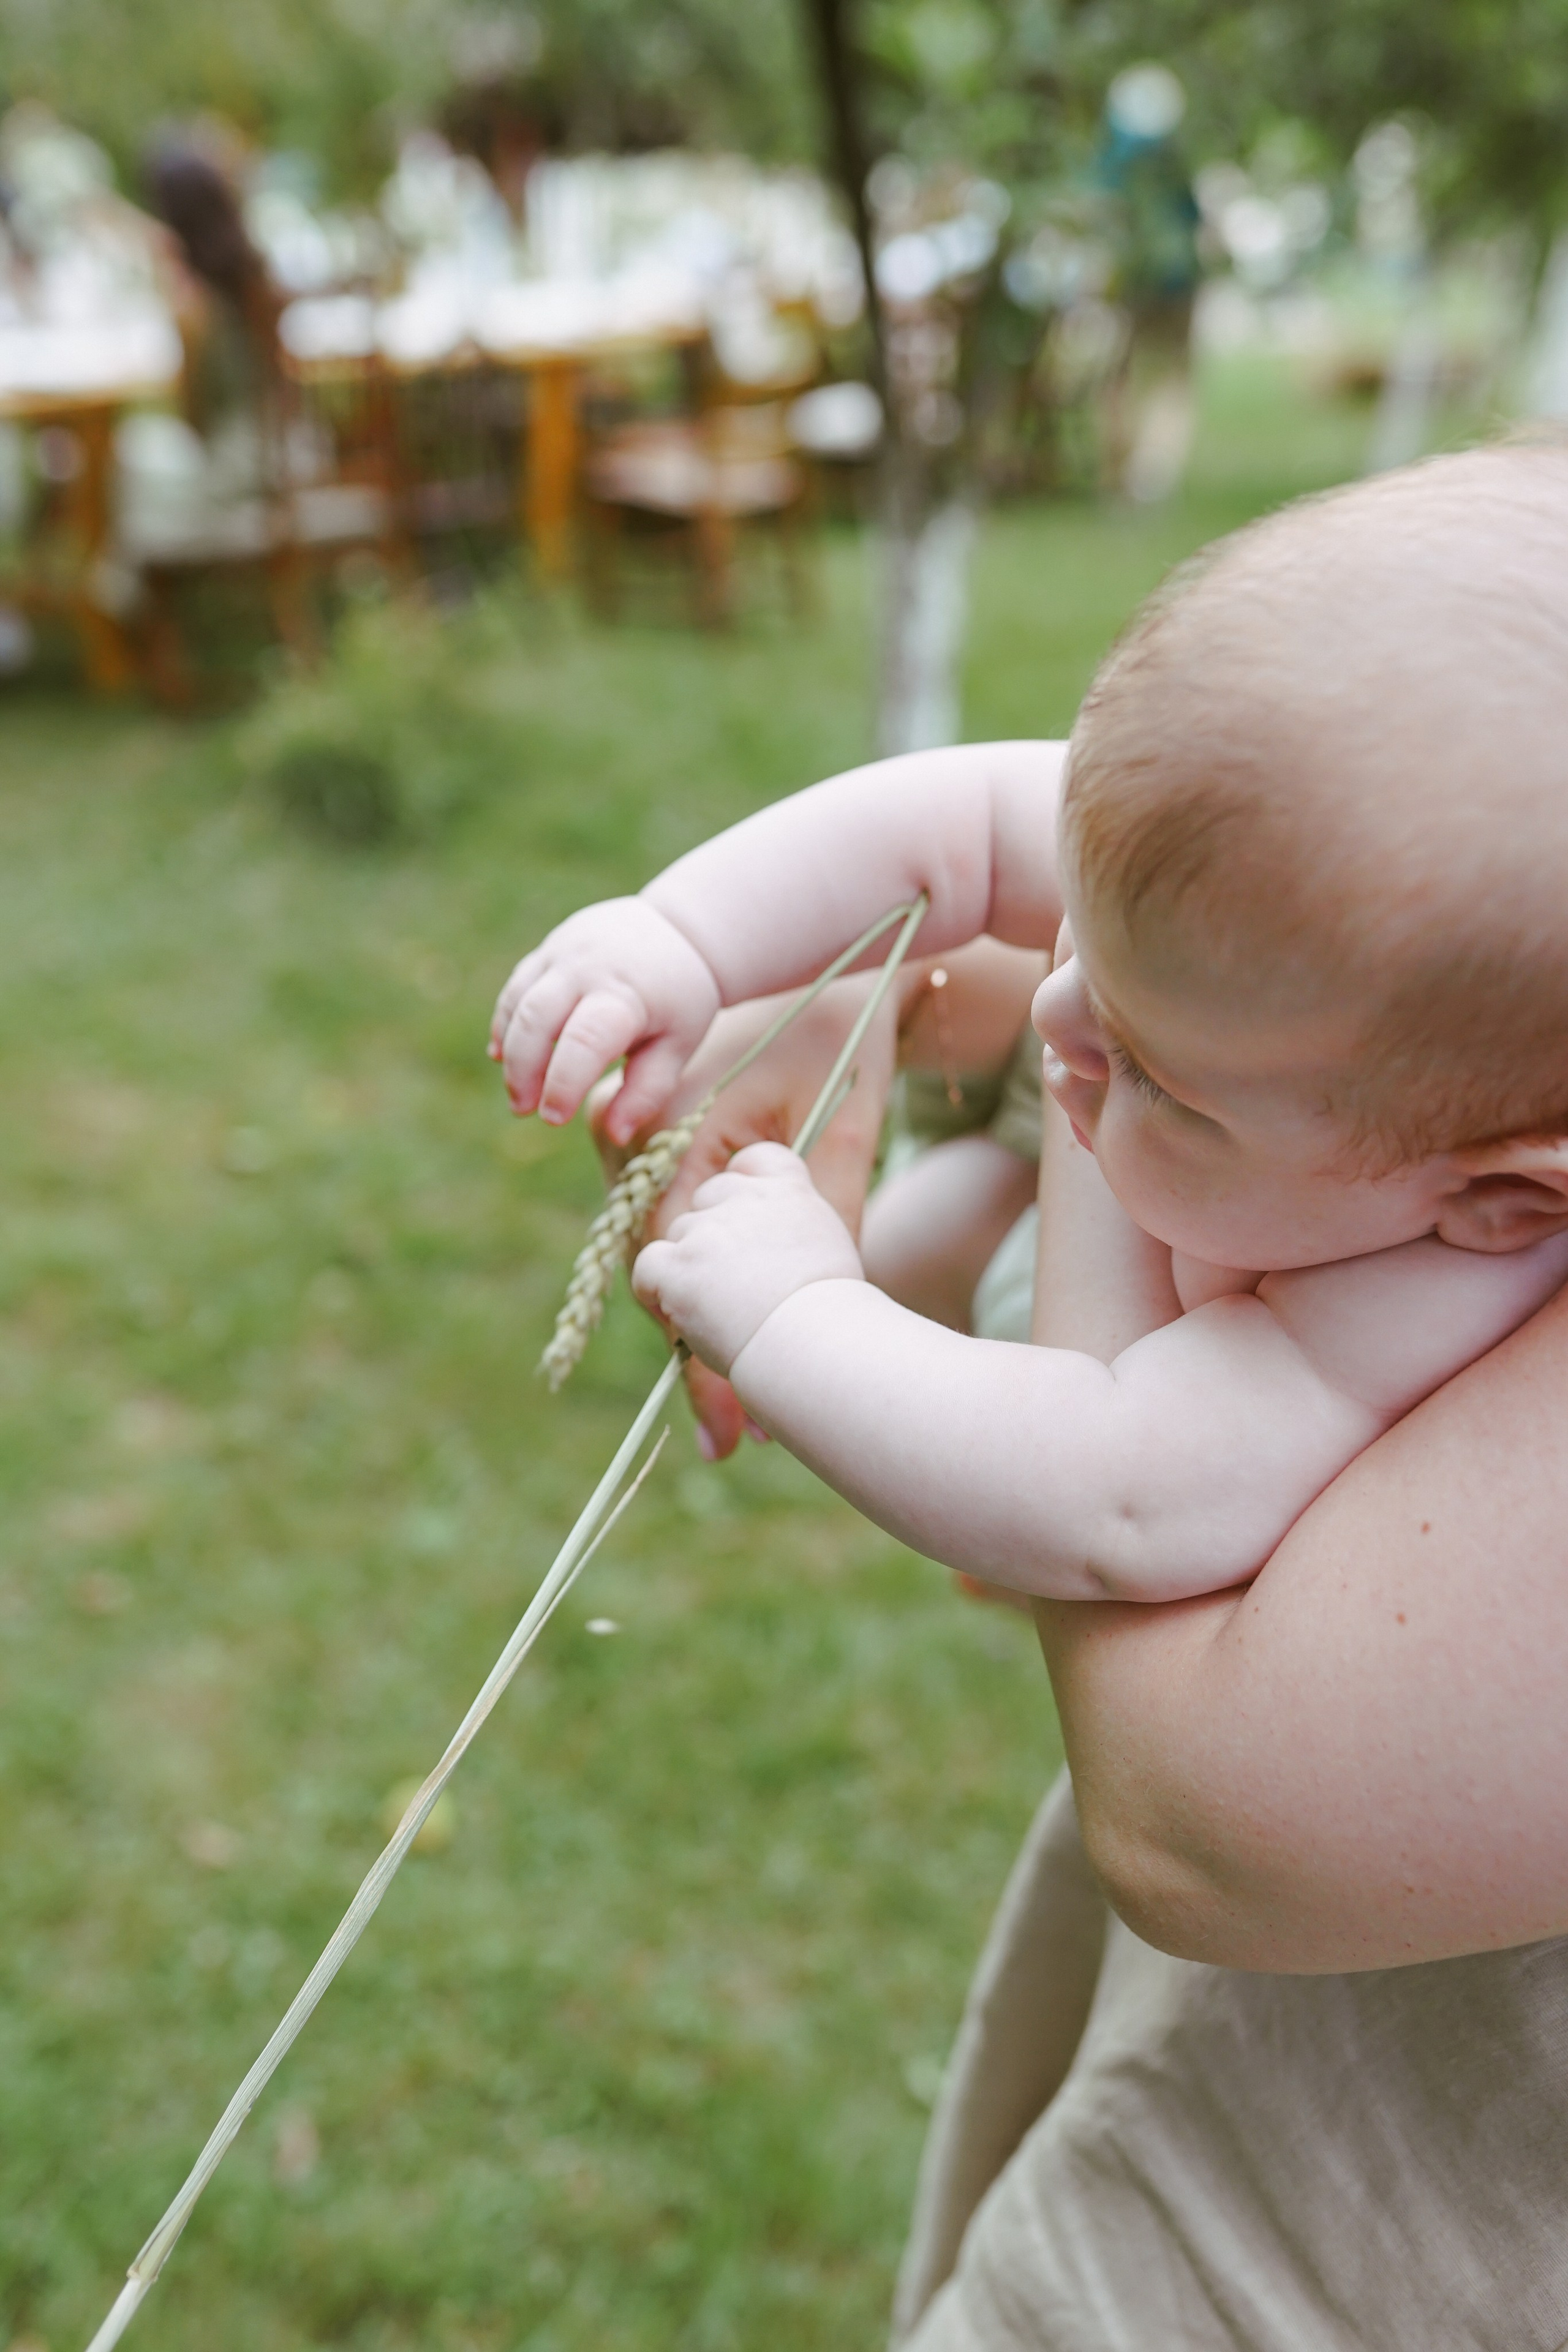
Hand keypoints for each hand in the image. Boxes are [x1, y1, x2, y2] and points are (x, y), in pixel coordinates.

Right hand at [489, 898, 721, 1142]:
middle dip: (523, 1071)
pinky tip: (504, 1055)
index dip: (563, 1082)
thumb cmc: (680, 998)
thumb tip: (617, 1135)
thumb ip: (647, 1090)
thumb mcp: (678, 1045)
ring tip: (517, 1093)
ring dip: (509, 1050)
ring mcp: (563, 953)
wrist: (677, 929)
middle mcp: (588, 968)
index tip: (553, 1118)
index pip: (584, 1040)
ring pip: (518, 1003)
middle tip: (523, 1109)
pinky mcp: (547, 950)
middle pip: (537, 1020)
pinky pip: (516, 989)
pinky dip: (505, 1023)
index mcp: (626, 995)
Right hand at [589, 979, 897, 1454]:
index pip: (678, 1274)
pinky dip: (699, 1283)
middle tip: (733, 1440)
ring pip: (659, 1261)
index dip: (706, 1360)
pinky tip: (726, 1339)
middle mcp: (631, 1141)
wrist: (819, 968)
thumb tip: (822, 1316)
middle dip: (700, 1361)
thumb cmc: (835, 1041)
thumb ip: (824, 1216)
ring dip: (697, 1328)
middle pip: (658, 1279)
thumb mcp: (841, 1132)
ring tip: (733, 1415)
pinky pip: (667, 1229)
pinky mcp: (649, 1147)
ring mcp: (632, 1144)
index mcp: (669, 1134)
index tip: (733, 1432)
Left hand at [633, 1146, 863, 1376]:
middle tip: (733, 1279)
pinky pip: (648, 1267)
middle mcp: (743, 1199)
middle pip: (708, 1198)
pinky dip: (656, 1289)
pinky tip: (680, 1312)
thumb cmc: (830, 1311)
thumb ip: (795, 1226)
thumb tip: (770, 1240)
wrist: (813, 1341)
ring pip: (679, 1235)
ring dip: (689, 1267)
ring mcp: (707, 1230)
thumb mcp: (829, 1246)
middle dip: (712, 1233)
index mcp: (787, 1189)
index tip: (745, 1216)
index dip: (742, 1184)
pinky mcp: (679, 1265)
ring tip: (720, 1309)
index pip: (754, 1159)